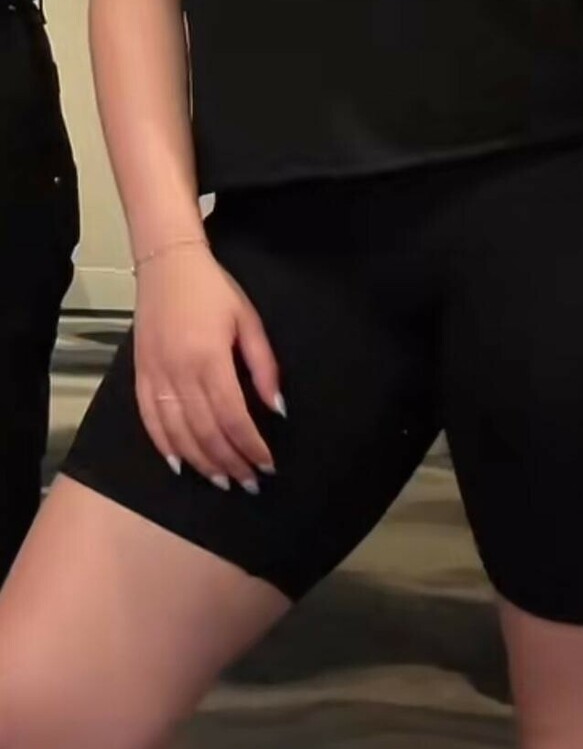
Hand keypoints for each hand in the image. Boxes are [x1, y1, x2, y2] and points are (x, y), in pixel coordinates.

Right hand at [133, 245, 282, 491]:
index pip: (233, 417)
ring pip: (178, 433)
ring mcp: (155, 376)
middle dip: (230, 462)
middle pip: (206, 432)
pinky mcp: (140, 375)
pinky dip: (164, 447)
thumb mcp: (249, 321)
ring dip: (201, 462)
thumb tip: (276, 409)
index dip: (251, 446)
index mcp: (209, 358)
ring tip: (222, 481)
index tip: (267, 465)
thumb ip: (263, 367)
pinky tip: (180, 464)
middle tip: (249, 483)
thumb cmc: (214, 290)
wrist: (167, 264)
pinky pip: (150, 420)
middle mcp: (179, 373)